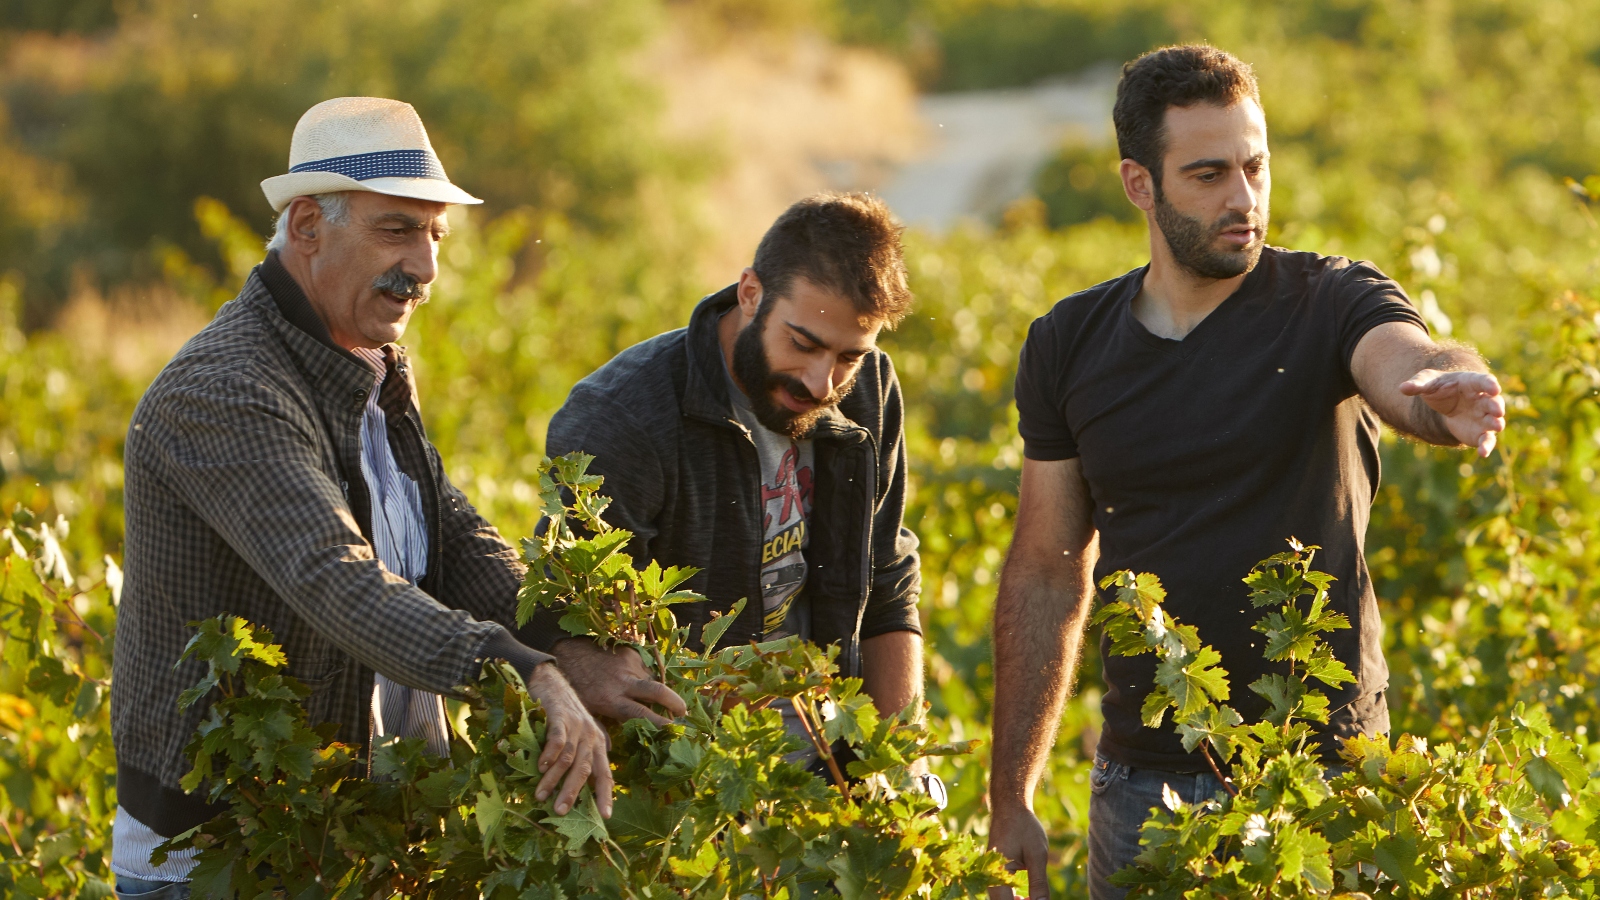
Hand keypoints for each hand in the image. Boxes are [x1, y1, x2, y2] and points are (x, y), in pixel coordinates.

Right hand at [524, 662, 613, 816]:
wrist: (551, 681)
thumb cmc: (564, 715)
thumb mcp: (579, 735)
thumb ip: (582, 757)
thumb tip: (580, 787)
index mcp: (598, 744)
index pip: (605, 773)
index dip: (605, 794)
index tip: (605, 816)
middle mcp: (591, 736)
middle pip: (585, 769)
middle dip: (573, 792)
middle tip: (561, 811)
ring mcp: (577, 725)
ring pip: (568, 758)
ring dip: (554, 778)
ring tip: (541, 795)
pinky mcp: (560, 716)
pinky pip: (557, 738)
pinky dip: (549, 753)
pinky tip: (540, 767)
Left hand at [552, 637, 687, 725]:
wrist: (567, 652)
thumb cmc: (575, 685)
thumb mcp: (583, 710)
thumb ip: (599, 728)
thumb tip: (609, 749)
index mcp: (611, 700)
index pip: (641, 714)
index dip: (659, 722)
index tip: (673, 729)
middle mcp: (623, 682)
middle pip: (657, 692)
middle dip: (674, 702)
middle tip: (684, 712)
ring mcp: (628, 665)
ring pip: (652, 680)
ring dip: (655, 690)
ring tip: (652, 698)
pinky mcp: (630, 653)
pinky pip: (644, 668)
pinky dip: (643, 677)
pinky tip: (633, 681)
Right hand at [987, 803, 1050, 898]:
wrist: (1010, 807)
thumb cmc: (1024, 827)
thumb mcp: (1037, 855)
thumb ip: (1038, 883)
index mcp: (997, 872)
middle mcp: (988, 875)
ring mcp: (990, 873)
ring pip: (1001, 898)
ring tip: (1033, 899)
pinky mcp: (994, 871)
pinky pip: (1001, 891)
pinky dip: (1013, 897)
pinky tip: (1025, 897)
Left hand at [1400, 369, 1505, 456]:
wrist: (1443, 403)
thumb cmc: (1439, 387)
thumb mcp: (1427, 382)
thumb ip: (1417, 384)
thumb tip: (1402, 388)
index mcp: (1472, 382)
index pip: (1484, 381)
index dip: (1490, 384)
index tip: (1494, 388)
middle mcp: (1482, 400)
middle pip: (1493, 402)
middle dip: (1496, 406)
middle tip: (1497, 411)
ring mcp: (1483, 417)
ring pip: (1494, 421)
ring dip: (1496, 424)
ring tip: (1496, 427)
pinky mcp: (1479, 432)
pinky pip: (1486, 439)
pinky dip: (1486, 446)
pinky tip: (1483, 453)